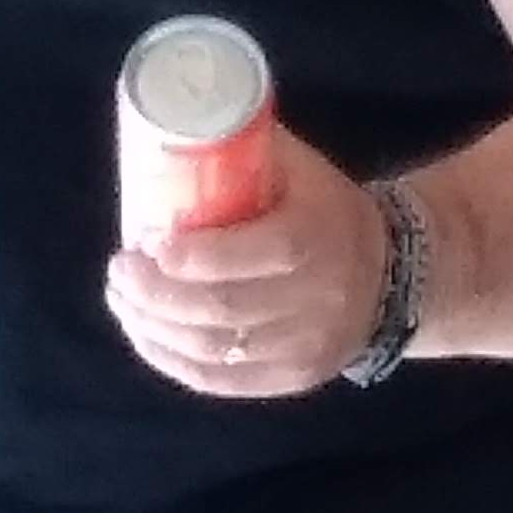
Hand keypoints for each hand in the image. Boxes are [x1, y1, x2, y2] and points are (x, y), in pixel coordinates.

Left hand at [106, 137, 390, 397]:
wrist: (392, 272)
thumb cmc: (326, 210)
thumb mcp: (301, 169)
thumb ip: (246, 147)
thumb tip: (173, 129)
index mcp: (312, 241)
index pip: (240, 258)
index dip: (183, 256)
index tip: (143, 240)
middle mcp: (313, 301)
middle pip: (218, 309)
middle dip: (154, 293)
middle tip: (119, 270)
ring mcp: (303, 348)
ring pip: (212, 351)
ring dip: (152, 327)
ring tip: (121, 299)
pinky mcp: (292, 378)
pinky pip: (220, 383)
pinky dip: (171, 360)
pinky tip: (144, 335)